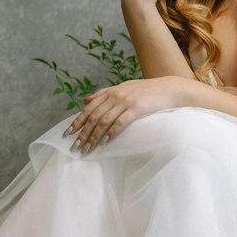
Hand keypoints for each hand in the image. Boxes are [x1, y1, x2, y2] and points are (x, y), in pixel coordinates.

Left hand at [63, 77, 184, 152]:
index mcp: (110, 92)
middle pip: (94, 117)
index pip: (89, 108)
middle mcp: (115, 95)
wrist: (169, 89)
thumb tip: (84, 101)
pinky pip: (120, 123)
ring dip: (93, 137)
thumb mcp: (123, 88)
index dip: (77, 121)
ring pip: (104, 121)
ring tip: (87, 149)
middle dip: (83, 133)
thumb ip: (103, 94)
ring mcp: (126, 101)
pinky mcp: (137, 109)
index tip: (67, 134)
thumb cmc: (147, 91)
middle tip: (75, 147)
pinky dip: (111, 133)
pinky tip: (104, 142)